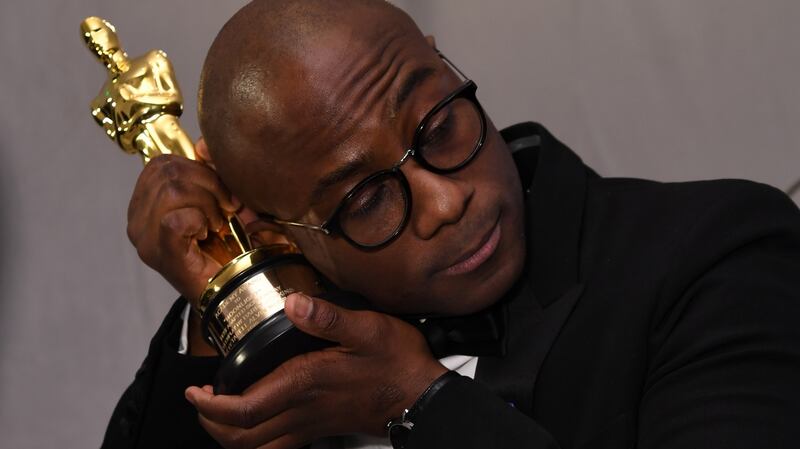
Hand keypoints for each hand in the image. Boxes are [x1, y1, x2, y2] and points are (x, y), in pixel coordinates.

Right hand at [127, 139, 238, 302]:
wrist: (228, 293)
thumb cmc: (223, 248)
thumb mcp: (216, 201)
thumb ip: (209, 172)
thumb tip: (205, 145)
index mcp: (145, 203)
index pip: (163, 162)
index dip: (199, 170)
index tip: (222, 194)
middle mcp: (137, 219)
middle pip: (169, 171)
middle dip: (209, 185)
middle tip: (224, 211)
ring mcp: (144, 238)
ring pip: (174, 190)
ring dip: (208, 205)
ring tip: (215, 225)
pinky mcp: (159, 252)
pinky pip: (177, 219)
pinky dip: (200, 221)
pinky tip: (206, 236)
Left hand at [185, 293, 447, 448]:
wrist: (421, 397)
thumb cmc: (397, 363)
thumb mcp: (369, 329)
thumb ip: (328, 317)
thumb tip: (293, 301)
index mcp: (305, 383)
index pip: (245, 409)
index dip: (211, 406)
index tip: (195, 390)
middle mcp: (302, 409)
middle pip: (241, 436)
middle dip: (211, 422)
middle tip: (201, 398)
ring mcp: (310, 424)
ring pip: (256, 447)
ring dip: (230, 434)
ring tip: (220, 409)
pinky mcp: (321, 428)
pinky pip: (278, 447)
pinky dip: (256, 440)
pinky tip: (256, 421)